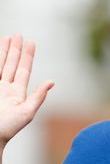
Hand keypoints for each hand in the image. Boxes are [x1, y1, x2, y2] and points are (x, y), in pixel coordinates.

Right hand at [0, 35, 53, 149]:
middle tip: (18, 35)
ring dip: (3, 51)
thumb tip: (51, 81)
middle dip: (14, 49)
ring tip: (7, 37)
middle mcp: (5, 88)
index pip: (23, 69)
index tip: (30, 42)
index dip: (27, 56)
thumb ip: (38, 96)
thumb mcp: (26, 113)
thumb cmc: (7, 128)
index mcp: (17, 93)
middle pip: (11, 63)